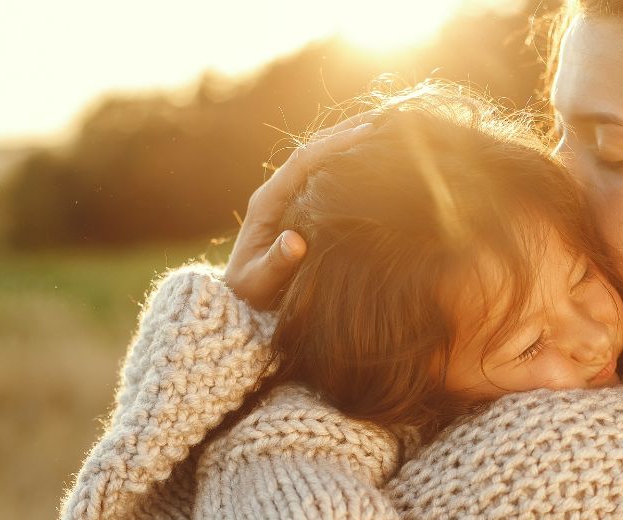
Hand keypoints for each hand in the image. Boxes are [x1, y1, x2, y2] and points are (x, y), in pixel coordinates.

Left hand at [223, 111, 378, 309]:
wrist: (237, 297)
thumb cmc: (249, 292)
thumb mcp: (260, 283)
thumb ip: (276, 263)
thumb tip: (296, 242)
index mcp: (267, 201)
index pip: (304, 161)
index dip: (336, 144)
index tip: (368, 133)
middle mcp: (275, 190)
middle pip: (313, 148)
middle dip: (346, 130)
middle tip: (386, 118)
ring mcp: (285, 194)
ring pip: (318, 156)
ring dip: (347, 139)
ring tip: (384, 127)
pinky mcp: (296, 203)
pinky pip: (322, 172)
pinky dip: (345, 158)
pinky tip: (370, 156)